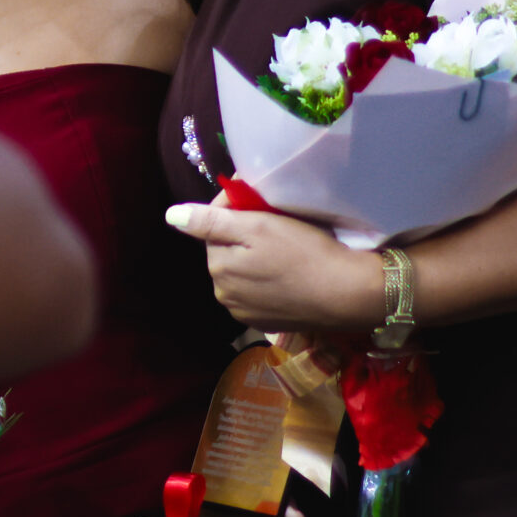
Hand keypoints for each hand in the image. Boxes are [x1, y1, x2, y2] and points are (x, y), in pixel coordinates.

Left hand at [165, 199, 387, 333]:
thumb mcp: (257, 227)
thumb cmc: (303, 252)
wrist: (346, 294)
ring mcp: (244, 311)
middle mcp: (223, 293)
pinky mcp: (266, 321)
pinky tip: (287, 270)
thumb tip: (170, 216)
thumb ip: (210, 222)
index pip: (212, 225)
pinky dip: (267, 276)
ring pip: (242, 270)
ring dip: (254, 254)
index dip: (233, 205)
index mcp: (218, 267)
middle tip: (274, 218)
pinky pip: (258, 290)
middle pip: (226, 249)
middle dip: (243, 232)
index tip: (258, 194)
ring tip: (283, 243)